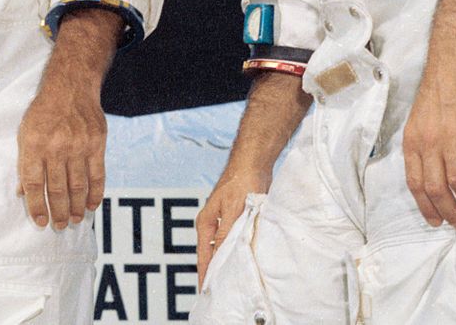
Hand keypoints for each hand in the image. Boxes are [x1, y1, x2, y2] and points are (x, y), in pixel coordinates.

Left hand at [16, 69, 107, 229]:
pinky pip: (97, 175)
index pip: (34, 183)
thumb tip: (22, 193)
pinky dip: (95, 193)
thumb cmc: (44, 112)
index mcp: (34, 145)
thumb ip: (25, 162)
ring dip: (76, 207)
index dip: (36, 206)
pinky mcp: (96, 144)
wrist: (71, 87)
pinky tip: (92, 205)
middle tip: (59, 226)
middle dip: (58, 212)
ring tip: (74, 220)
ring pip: (78, 186)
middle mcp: (56, 147)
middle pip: (57, 189)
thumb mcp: (25, 132)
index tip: (40, 221)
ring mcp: (78, 146)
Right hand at [195, 164, 267, 286]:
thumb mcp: (233, 209)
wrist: (252, 161)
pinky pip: (233, 241)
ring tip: (230, 282)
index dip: (206, 275)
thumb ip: (226, 232)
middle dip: (214, 273)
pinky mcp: (235, 219)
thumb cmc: (241, 181)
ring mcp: (222, 221)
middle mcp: (211, 224)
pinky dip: (236, 251)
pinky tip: (242, 260)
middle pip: (211, 254)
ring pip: (222, 248)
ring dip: (226, 262)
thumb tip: (220, 255)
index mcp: (205, 223)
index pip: (204, 256)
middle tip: (219, 293)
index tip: (206, 293)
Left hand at [401, 51, 455, 228]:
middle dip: (448, 212)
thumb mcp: (419, 119)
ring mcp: (452, 137)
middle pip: (436, 189)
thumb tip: (429, 173)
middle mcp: (429, 142)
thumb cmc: (440, 89)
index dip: (425, 206)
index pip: (414, 183)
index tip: (435, 221)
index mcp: (412, 140)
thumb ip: (422, 145)